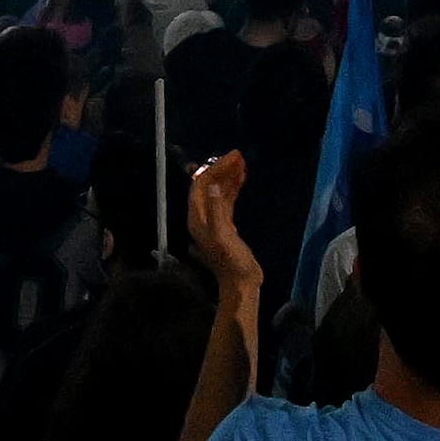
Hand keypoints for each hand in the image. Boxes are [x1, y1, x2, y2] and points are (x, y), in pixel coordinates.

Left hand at [182, 151, 262, 302]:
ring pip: (218, 192)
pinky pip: (227, 200)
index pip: (201, 185)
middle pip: (208, 186)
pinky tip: (242, 178)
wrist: (241, 284)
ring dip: (228, 177)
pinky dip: (233, 188)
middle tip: (238, 156)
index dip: (214, 169)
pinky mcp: (226, 225)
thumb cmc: (231, 263)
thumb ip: (217, 211)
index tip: (231, 158)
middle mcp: (202, 218)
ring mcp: (214, 221)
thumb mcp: (223, 236)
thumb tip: (213, 185)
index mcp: (197, 219)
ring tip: (242, 163)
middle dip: (221, 170)